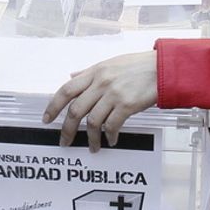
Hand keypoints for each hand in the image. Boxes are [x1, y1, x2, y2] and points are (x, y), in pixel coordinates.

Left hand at [42, 51, 158, 150]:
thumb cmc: (138, 65)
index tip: (47, 119)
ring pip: (92, 121)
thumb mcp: (109, 63)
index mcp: (94, 72)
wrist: (162, 67)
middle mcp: (101, 83)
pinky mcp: (127, 105)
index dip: (53, 106)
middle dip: (67, 129)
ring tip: (93, 147)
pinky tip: (110, 140)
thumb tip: (72, 76)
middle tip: (64, 141)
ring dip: (90, 138)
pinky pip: (112, 125)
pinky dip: (109, 136)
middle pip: (75, 110)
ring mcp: (113, 94)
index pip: (66, 90)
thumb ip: (89, 72)